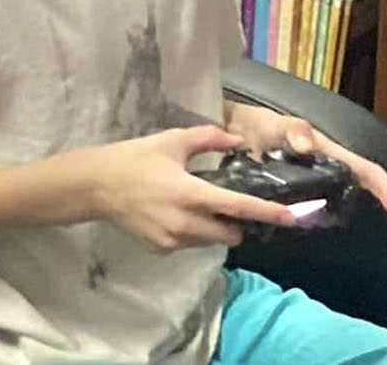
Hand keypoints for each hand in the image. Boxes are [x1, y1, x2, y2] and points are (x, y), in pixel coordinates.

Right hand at [70, 126, 298, 252]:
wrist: (93, 186)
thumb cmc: (133, 159)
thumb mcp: (171, 141)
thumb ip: (208, 138)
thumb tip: (236, 140)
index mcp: (190, 194)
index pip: (238, 207)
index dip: (268, 213)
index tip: (293, 217)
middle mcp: (184, 222)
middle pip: (230, 234)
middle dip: (235, 224)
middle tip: (224, 206)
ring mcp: (172, 239)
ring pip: (210, 241)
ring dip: (212, 228)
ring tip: (192, 207)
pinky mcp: (161, 249)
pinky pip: (189, 244)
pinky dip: (190, 233)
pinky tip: (171, 215)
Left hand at [222, 103, 386, 213]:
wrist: (228, 132)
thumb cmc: (258, 124)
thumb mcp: (277, 122)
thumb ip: (294, 129)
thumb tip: (307, 146)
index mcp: (325, 153)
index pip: (362, 167)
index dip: (381, 184)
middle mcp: (319, 170)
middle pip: (347, 190)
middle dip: (349, 206)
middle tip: (332, 220)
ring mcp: (303, 183)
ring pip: (323, 204)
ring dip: (322, 216)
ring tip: (308, 223)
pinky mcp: (284, 193)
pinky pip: (297, 208)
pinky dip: (298, 217)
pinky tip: (287, 223)